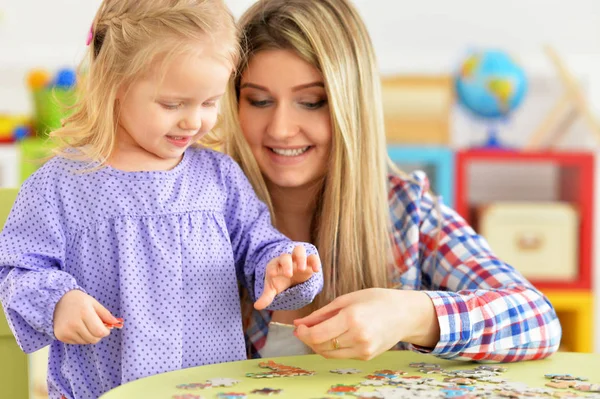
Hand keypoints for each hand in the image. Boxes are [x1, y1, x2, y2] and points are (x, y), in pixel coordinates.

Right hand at [53, 290, 119, 344]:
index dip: (106, 332)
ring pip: (86, 342)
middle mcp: (74, 324)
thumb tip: (116, 323)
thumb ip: (105, 314)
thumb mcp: (94, 303)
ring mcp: (66, 331)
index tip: (106, 328)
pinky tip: (77, 328)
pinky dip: (81, 337)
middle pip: (93, 339)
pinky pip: (77, 342)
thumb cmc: (78, 301)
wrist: (56, 301)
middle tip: (96, 326)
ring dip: (89, 336)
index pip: (99, 332)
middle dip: (98, 334)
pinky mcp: (61, 336)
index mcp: (84, 313)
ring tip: (85, 325)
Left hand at [254, 245, 320, 309]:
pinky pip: (312, 257)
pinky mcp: (309, 262)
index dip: (273, 268)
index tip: (273, 275)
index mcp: (275, 265)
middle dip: (286, 264)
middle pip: (285, 256)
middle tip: (288, 274)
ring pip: (299, 250)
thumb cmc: (280, 280)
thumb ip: (266, 297)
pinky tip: (315, 270)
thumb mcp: (273, 288)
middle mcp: (286, 260)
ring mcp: (298, 259)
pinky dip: (315, 261)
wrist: (291, 275)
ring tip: (302, 269)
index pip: (273, 264)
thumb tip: (257, 307)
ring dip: (300, 258)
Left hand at [292, 288, 439, 359]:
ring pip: (329, 354)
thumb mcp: (346, 300)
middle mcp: (358, 336)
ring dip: (318, 345)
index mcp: (352, 318)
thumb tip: (298, 323)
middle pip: (321, 346)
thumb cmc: (375, 300)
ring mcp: (364, 349)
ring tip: (316, 332)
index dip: (303, 334)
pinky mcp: (367, 356)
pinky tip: (332, 336)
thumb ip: (321, 314)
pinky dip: (332, 347)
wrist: (405, 313)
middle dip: (308, 339)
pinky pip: (341, 355)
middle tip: (303, 330)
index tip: (299, 327)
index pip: (318, 334)